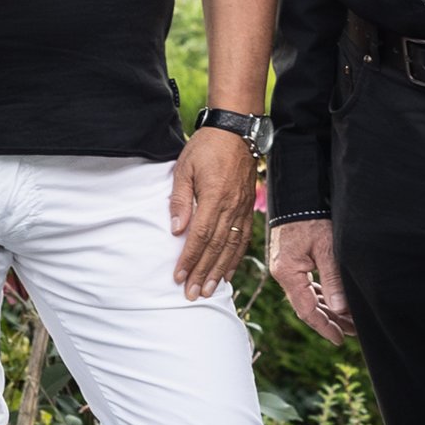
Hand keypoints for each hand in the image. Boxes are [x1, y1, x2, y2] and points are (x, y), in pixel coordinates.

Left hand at [169, 127, 255, 298]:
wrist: (236, 130)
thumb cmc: (206, 147)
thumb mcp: (185, 168)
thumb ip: (180, 200)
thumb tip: (176, 231)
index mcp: (215, 197)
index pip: (200, 236)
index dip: (189, 259)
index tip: (179, 277)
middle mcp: (232, 206)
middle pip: (217, 247)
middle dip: (204, 273)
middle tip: (193, 294)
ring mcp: (243, 208)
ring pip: (232, 246)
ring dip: (220, 271)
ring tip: (210, 290)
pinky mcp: (248, 207)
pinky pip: (243, 238)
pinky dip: (235, 258)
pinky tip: (228, 272)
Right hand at [268, 219, 354, 342]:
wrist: (296, 195)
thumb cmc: (312, 217)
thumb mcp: (326, 248)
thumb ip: (333, 279)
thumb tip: (341, 310)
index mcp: (288, 273)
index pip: (306, 310)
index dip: (324, 327)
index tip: (340, 339)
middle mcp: (282, 273)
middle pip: (306, 306)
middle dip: (330, 320)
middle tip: (352, 331)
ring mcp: (284, 267)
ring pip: (306, 296)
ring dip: (326, 308)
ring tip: (347, 320)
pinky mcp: (290, 261)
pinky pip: (305, 285)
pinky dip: (320, 294)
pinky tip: (334, 301)